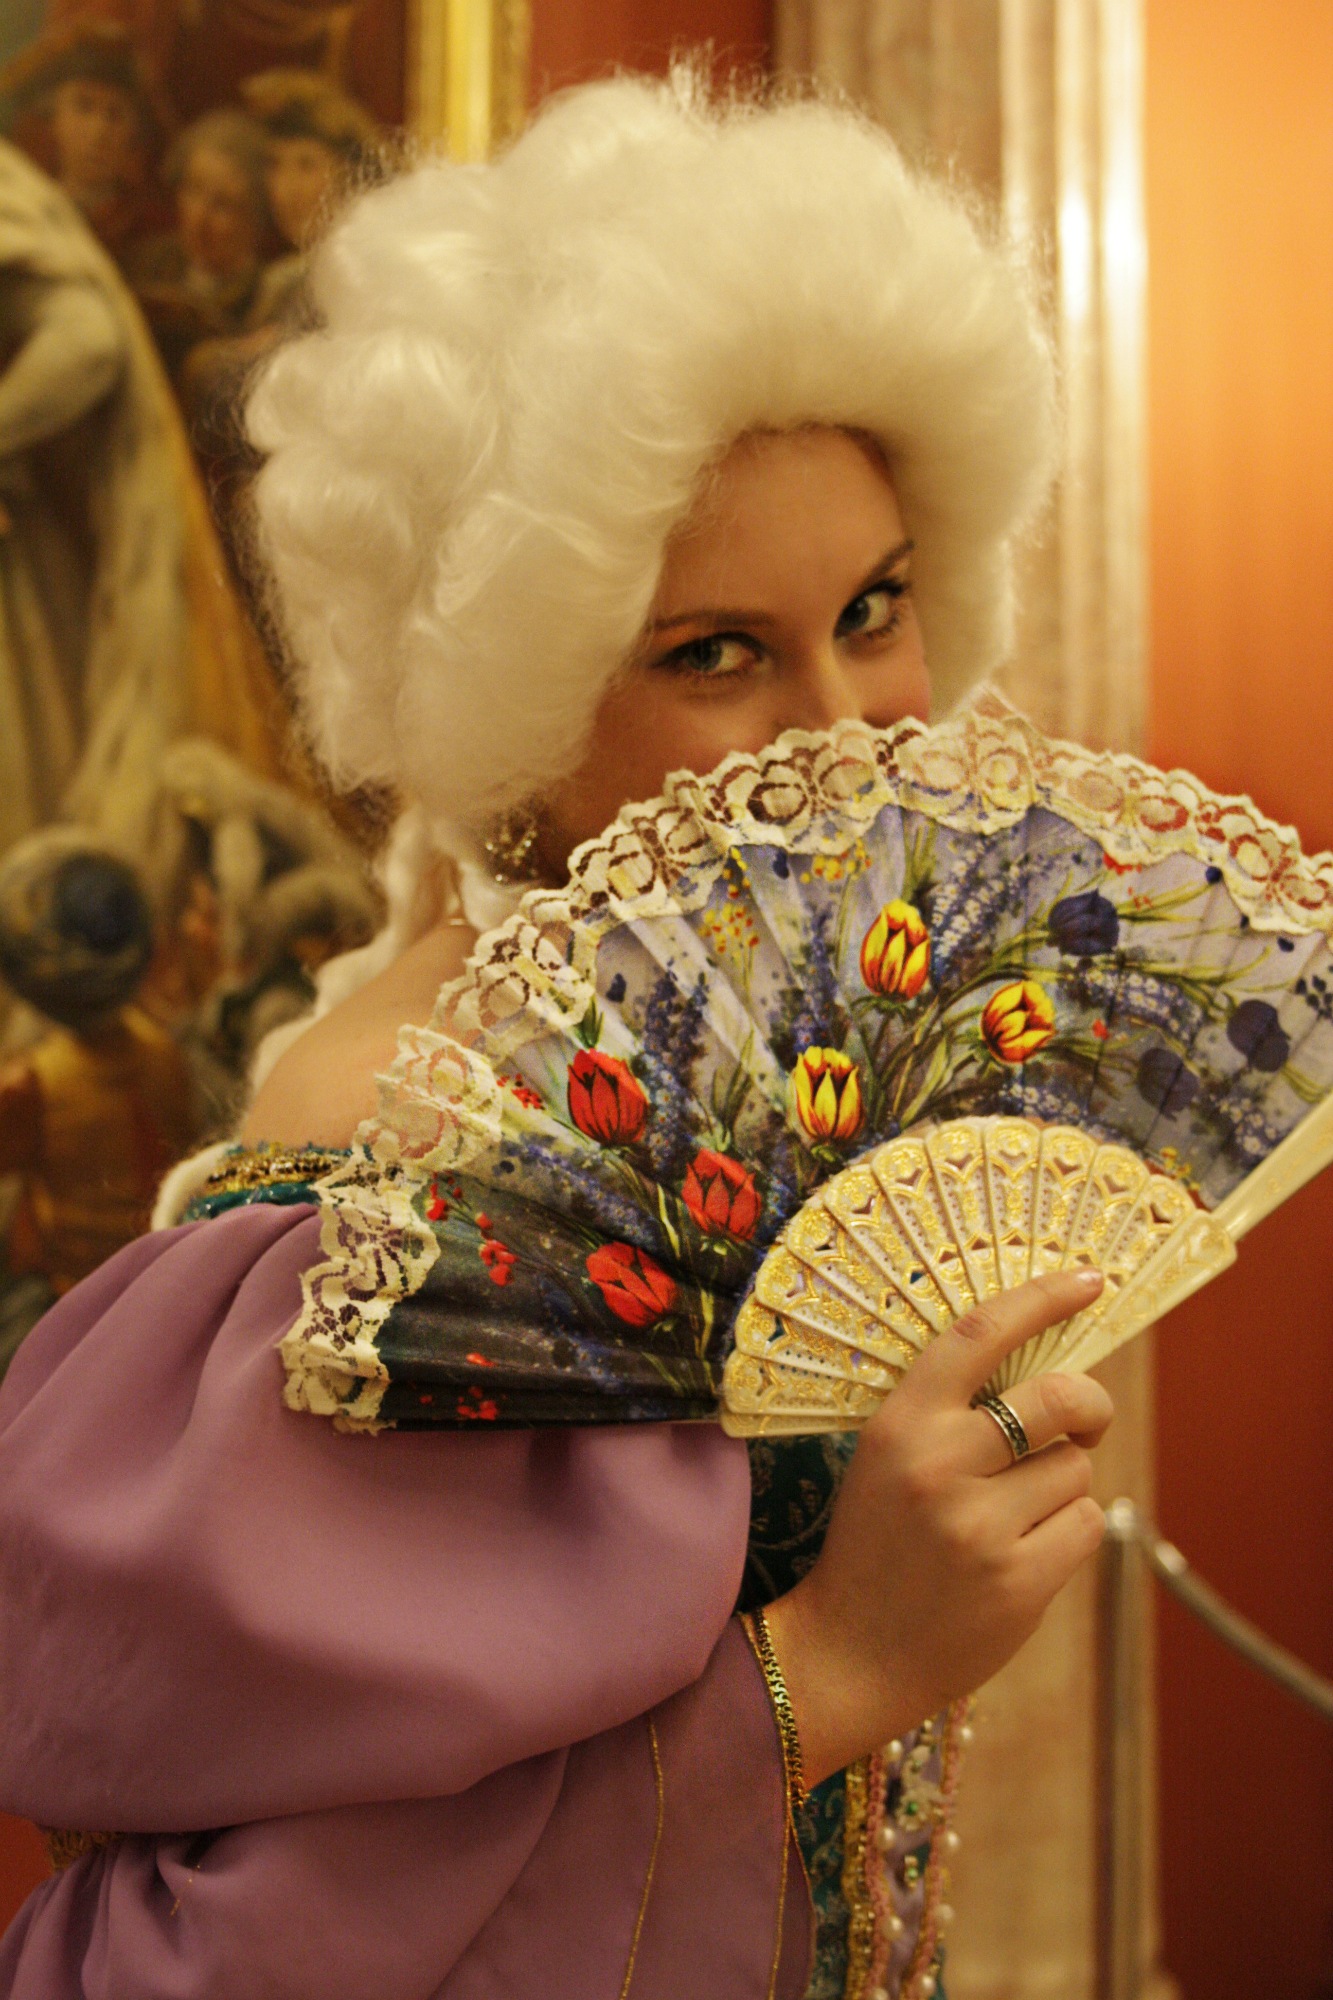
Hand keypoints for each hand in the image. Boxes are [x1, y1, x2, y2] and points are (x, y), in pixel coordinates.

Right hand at [764, 1269, 1111, 1786]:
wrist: (848, 1654)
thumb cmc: (876, 1545)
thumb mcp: (887, 1460)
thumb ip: (951, 1416)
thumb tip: (1048, 1373)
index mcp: (899, 1425)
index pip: (978, 1336)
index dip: (1040, 1300)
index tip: (1087, 1281)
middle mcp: (938, 1466)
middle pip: (1059, 1399)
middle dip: (1087, 1405)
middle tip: (1081, 1419)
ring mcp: (979, 1528)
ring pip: (1076, 1469)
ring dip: (1063, 1484)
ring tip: (1014, 1515)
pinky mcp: (1017, 1583)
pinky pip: (1085, 1524)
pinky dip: (1069, 1531)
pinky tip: (1026, 1552)